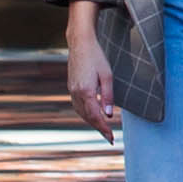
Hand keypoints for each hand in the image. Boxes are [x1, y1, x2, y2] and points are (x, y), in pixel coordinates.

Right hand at [63, 6, 121, 138]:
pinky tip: (93, 115)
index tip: (111, 138)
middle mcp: (76, 93)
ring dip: (91, 122)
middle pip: (87, 117)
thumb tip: (108, 114)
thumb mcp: (107, 75)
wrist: (80, 43)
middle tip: (109, 138)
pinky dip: (85, 114)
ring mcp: (72, 90)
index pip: (96, 116)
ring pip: (81, 113)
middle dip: (99, 128)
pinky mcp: (71, 87)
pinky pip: (77, 106)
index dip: (104, 129)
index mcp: (86, 91)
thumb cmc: (96, 57)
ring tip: (103, 129)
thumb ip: (108, 96)